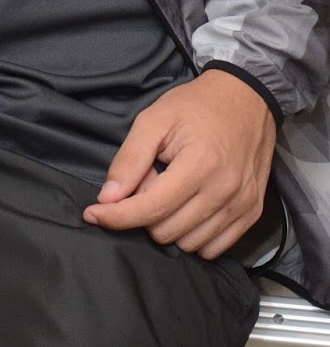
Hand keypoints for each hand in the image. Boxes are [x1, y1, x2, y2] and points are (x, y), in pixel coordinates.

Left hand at [82, 72, 275, 259]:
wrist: (246, 98)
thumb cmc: (196, 106)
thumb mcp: (154, 120)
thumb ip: (129, 159)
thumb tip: (107, 198)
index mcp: (199, 164)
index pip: (151, 209)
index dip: (116, 217)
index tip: (93, 214)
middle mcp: (225, 190)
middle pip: (166, 231)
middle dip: (144, 213)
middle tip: (148, 182)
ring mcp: (242, 204)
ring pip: (188, 244)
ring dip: (168, 224)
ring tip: (171, 190)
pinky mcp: (252, 213)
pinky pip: (214, 248)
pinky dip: (193, 236)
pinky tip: (188, 207)